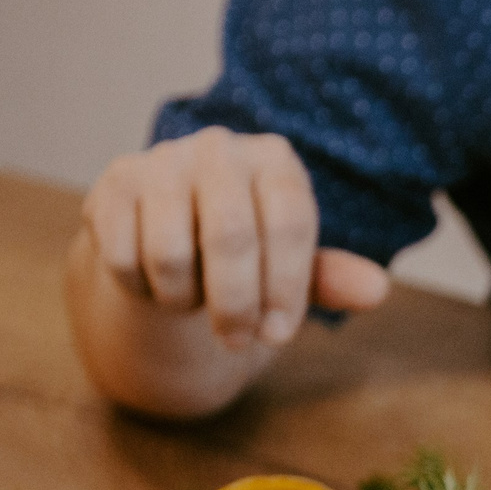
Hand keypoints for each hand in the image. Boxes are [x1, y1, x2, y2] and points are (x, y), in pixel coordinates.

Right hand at [79, 126, 387, 351]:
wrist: (173, 238)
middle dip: (235, 305)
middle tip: (237, 341)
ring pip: (169, 254)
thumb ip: (330, 279)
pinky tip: (154, 281)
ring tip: (193, 298)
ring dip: (183, 298)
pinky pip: (123, 257)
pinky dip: (141, 288)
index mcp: (275, 162)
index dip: (284, 288)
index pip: (288, 224)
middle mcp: (220, 148)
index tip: (279, 333)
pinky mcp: (113, 183)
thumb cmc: (250, 256)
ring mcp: (162, 160)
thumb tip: (376, 291)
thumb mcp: (293, 268)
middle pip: (228, 237)